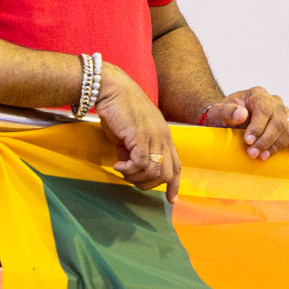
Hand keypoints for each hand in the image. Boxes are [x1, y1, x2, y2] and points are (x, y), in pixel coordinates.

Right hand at [95, 63, 180, 202]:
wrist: (112, 88)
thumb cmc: (120, 109)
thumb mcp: (131, 133)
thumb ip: (134, 150)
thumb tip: (128, 166)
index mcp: (164, 137)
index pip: (177, 166)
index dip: (175, 185)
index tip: (171, 199)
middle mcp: (163, 137)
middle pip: (167, 174)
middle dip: (149, 184)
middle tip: (130, 179)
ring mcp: (153, 137)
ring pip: (155, 172)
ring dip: (136, 178)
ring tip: (122, 170)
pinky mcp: (139, 136)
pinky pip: (141, 163)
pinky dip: (128, 170)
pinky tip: (117, 165)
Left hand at [201, 86, 288, 159]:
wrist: (227, 120)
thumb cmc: (222, 116)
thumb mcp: (216, 112)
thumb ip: (226, 111)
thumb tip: (242, 114)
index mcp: (257, 94)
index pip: (264, 109)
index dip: (258, 126)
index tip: (248, 141)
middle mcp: (274, 101)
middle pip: (278, 120)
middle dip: (266, 140)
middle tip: (253, 154)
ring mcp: (284, 112)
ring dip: (278, 144)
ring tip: (264, 156)